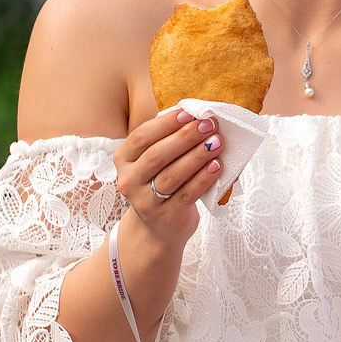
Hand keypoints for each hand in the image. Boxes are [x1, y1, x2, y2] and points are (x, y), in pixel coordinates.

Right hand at [113, 105, 222, 252]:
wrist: (159, 228)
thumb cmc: (160, 183)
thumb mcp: (154, 162)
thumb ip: (167, 140)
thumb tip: (196, 116)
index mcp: (123, 159)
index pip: (142, 137)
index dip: (166, 123)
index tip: (190, 113)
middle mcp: (128, 180)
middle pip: (157, 155)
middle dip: (186, 137)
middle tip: (209, 125)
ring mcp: (144, 202)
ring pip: (172, 175)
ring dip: (197, 156)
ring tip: (217, 142)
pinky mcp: (164, 217)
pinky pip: (186, 195)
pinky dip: (203, 179)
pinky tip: (217, 166)